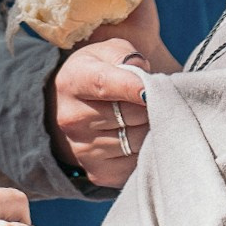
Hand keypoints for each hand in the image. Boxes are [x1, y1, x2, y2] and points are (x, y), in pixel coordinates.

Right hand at [49, 39, 150, 188]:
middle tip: (154, 98)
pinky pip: (137, 163)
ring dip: (151, 127)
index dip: (134, 86)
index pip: (106, 84)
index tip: (151, 89)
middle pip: (130, 114)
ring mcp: (83, 149)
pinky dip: (146, 150)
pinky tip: (140, 136)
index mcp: (73, 82)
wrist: (70, 110)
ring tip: (148, 116)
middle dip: (150, 104)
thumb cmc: (96, 74)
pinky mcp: (99, 172)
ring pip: (137, 139)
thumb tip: (144, 79)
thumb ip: (126, 56)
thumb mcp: (105, 52)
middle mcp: (72, 118)